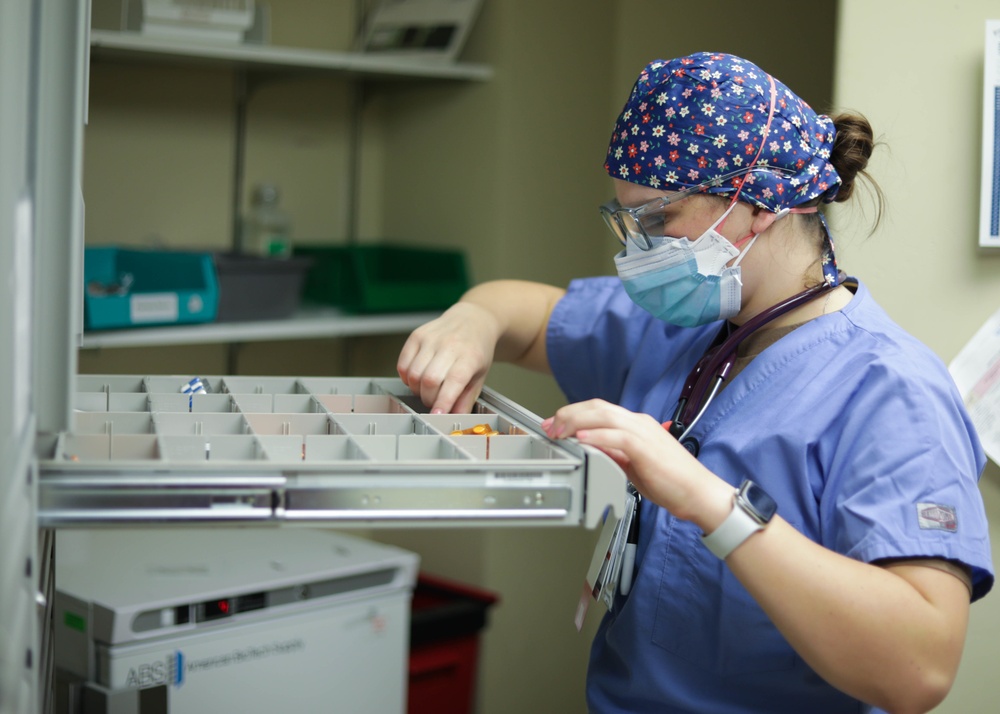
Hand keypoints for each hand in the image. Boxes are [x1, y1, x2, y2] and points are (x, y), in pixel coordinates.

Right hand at [397, 302, 499, 413]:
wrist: (472, 320)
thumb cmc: (477, 349)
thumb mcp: (480, 375)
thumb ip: (467, 398)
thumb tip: (454, 416)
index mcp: (469, 357)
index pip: (453, 382)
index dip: (442, 402)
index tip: (437, 415)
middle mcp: (449, 345)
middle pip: (429, 380)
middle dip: (428, 398)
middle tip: (434, 401)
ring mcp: (431, 339)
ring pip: (413, 374)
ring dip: (416, 389)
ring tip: (426, 388)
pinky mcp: (416, 335)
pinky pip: (402, 364)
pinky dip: (406, 377)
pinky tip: (417, 377)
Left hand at [541, 399, 731, 527]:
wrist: (699, 493)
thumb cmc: (672, 482)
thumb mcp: (634, 465)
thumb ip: (615, 455)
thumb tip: (593, 451)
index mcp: (637, 426)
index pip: (600, 410)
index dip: (574, 414)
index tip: (556, 425)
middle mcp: (640, 424)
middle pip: (598, 407)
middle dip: (569, 414)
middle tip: (550, 426)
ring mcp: (644, 433)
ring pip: (605, 416)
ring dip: (577, 422)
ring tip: (559, 430)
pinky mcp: (647, 448)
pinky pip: (617, 437)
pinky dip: (597, 436)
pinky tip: (582, 439)